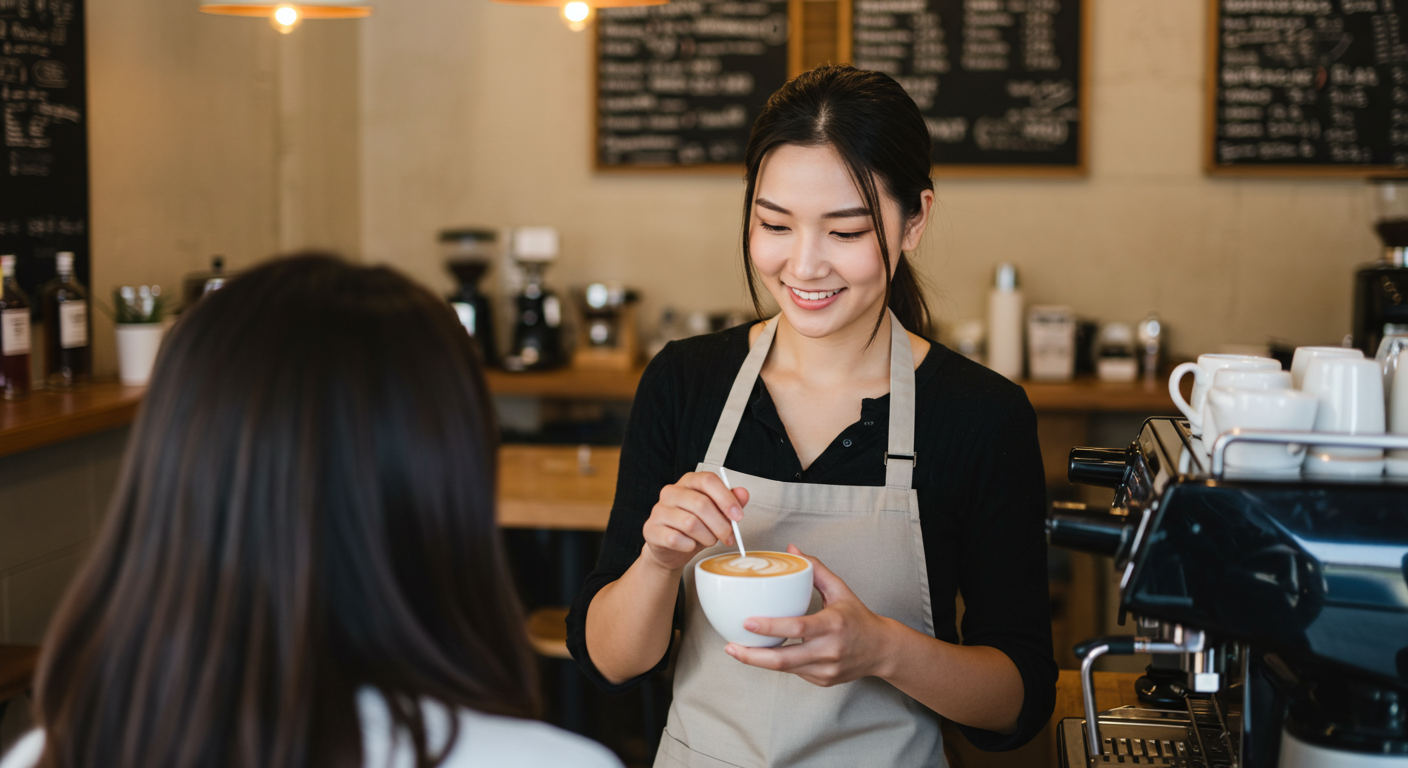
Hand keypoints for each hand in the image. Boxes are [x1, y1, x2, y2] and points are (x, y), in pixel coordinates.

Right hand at [641, 471, 748, 572]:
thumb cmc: (695, 527)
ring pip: (690, 523)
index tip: (738, 516)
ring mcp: (659, 510)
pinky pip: (675, 539)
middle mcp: (671, 491)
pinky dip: (689, 546)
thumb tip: (743, 493)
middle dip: (720, 524)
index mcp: (688, 481)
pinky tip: (691, 545)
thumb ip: (730, 502)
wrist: (671, 549)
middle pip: (701, 503)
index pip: (708, 480)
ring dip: (707, 537)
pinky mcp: (651, 529)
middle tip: (728, 537)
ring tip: (710, 540)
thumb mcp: (716, 514)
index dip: (726, 498)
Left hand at [724, 545, 895, 686]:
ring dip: (758, 661)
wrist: (881, 650)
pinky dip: (779, 663)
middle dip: (752, 656)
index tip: (747, 621)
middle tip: (731, 646)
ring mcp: (825, 669)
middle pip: (784, 659)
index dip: (770, 627)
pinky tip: (767, 654)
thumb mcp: (840, 589)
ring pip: (785, 669)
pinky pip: (794, 672)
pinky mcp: (822, 681)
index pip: (797, 628)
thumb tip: (791, 549)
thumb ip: (815, 568)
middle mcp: (829, 650)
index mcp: (832, 625)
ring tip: (737, 650)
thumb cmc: (858, 617)